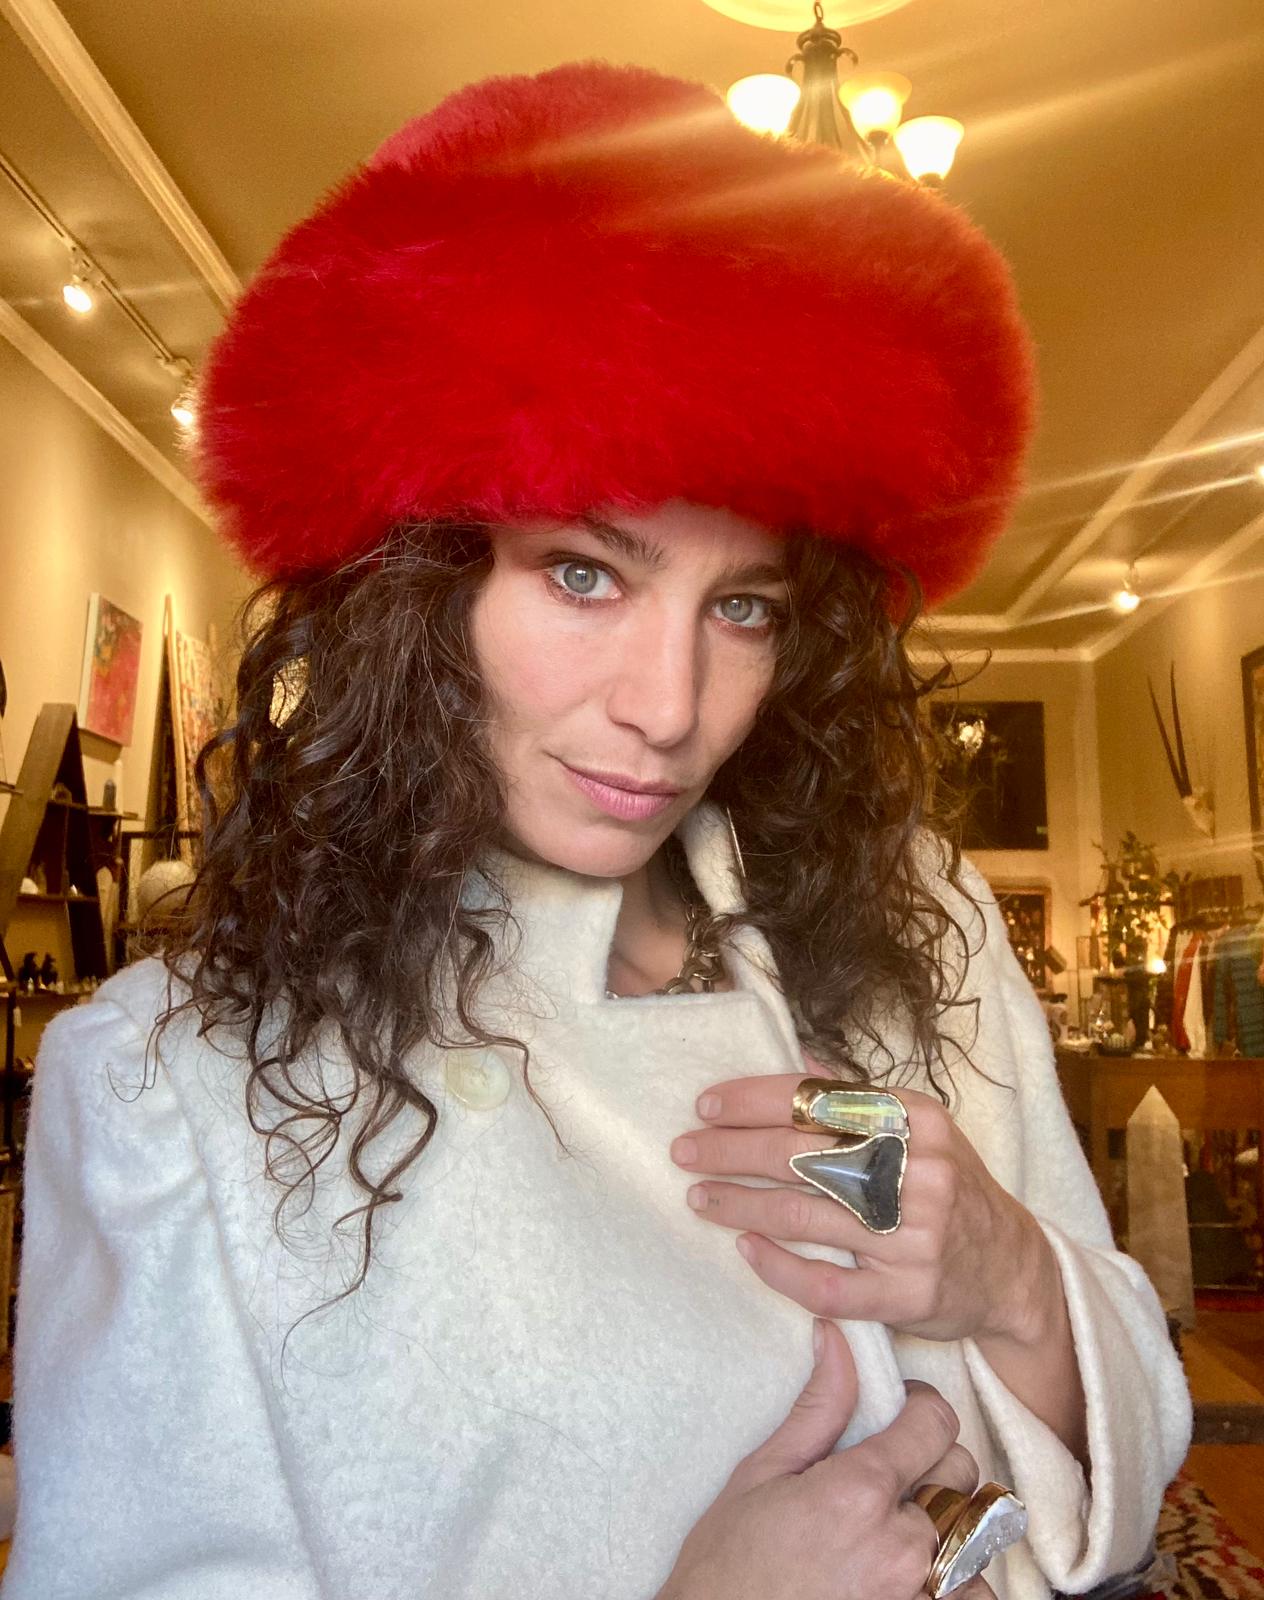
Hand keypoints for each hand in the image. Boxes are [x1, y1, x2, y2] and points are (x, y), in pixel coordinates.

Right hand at [657, 1319, 994, 1599]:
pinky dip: (952, 1580)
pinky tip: (906, 1574)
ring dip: (941, 1527)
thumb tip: (837, 1340)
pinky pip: (971, 1592)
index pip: (936, 1423)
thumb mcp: (762, 1473)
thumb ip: (818, 1408)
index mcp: (859, 1491)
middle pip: (959, 1475)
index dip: (921, 1407)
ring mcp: (916, 1593)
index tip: (902, 1413)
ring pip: (969, 1535)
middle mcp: (900, 1544)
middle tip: (887, 1478)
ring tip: (891, 1534)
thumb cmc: (729, 1564)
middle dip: (930, 1465)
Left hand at [671, 1066, 1057, 1344]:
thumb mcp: (920, 1128)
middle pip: (802, 1153)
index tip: (706, 1106)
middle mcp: (920, 1172)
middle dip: (731, 1151)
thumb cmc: (952, 1187)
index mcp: (918, 1119)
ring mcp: (916, 1237)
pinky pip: (828, 1283)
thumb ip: (859, 1096)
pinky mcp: (909, 1295)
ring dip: (740, 1205)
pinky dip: (779, 1267)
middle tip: (683, 1151)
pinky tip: (745, 1250)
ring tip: (698, 1198)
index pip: (819, 1099)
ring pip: (806, 1216)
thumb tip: (795, 1061)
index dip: (754, 1100)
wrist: (1014, 1269)